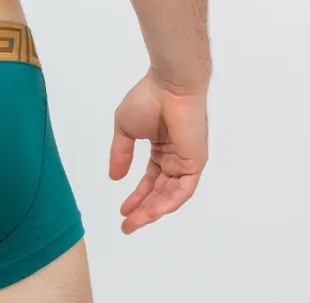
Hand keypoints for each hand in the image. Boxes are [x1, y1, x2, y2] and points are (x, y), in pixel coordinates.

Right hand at [109, 71, 207, 233]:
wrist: (169, 85)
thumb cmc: (148, 99)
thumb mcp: (125, 128)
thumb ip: (121, 153)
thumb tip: (115, 178)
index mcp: (162, 148)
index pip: (150, 180)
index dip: (136, 196)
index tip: (122, 211)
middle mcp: (175, 158)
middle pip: (159, 192)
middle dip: (143, 209)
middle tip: (126, 224)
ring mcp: (186, 161)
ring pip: (170, 195)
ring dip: (153, 210)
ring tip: (135, 222)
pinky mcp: (195, 162)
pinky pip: (182, 189)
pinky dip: (168, 202)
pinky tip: (152, 211)